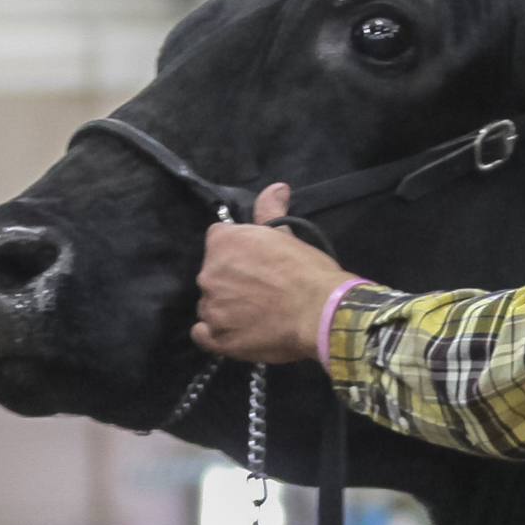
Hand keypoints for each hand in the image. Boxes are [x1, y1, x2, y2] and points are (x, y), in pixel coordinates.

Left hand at [194, 183, 346, 364]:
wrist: (321, 313)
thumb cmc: (307, 272)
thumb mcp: (287, 235)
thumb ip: (271, 210)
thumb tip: (276, 187)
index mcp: (222, 243)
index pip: (217, 241)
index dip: (236, 252)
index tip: (255, 262)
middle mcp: (208, 274)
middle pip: (212, 274)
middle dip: (230, 280)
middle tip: (260, 289)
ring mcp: (210, 308)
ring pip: (209, 304)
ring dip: (225, 307)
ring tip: (255, 314)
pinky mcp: (216, 337)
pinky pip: (203, 334)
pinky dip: (216, 333)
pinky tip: (237, 332)